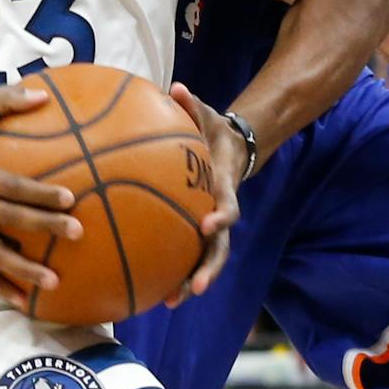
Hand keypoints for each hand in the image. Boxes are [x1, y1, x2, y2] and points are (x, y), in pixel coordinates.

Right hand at [0, 82, 83, 311]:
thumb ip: (5, 100)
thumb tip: (44, 93)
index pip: (10, 186)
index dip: (39, 193)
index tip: (70, 198)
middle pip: (7, 219)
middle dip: (43, 227)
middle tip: (77, 233)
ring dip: (22, 270)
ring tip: (53, 282)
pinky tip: (20, 300)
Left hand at [164, 82, 241, 305]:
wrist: (233, 147)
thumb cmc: (213, 130)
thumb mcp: (207, 115)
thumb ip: (193, 105)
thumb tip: (176, 87)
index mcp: (224, 187)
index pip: (228, 208)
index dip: (220, 219)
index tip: (206, 224)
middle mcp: (221, 212)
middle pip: (220, 247)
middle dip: (208, 268)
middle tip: (194, 288)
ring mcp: (212, 225)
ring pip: (207, 259)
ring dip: (192, 280)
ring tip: (171, 301)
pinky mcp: (198, 230)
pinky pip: (189, 254)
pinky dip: (177, 273)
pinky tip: (155, 291)